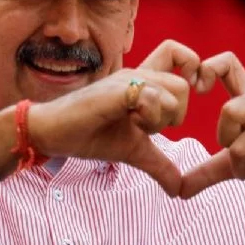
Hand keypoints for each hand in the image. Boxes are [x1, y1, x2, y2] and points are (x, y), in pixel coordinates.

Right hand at [28, 40, 201, 195]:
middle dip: (175, 114)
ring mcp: (125, 80)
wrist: (51, 133)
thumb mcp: (134, 151)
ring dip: (161, 118)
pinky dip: (149, 117)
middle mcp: (136, 74)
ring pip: (173, 92)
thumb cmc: (90, 136)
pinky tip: (130, 125)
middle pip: (183, 85)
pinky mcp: (115, 91)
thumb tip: (179, 190)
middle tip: (149, 128)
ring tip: (135, 127)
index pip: (178, 54)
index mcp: (143, 82)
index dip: (193, 70)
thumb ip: (159, 165)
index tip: (188, 98)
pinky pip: (150, 98)